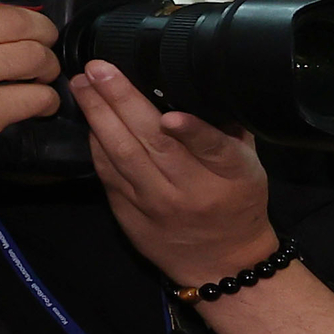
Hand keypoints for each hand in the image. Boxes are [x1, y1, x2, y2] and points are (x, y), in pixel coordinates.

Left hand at [74, 68, 277, 289]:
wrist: (221, 263)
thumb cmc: (238, 204)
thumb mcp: (250, 168)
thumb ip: (229, 132)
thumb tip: (199, 84)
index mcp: (232, 177)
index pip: (215, 150)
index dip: (193, 132)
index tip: (171, 115)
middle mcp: (192, 191)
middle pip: (155, 144)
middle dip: (123, 101)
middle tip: (99, 70)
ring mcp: (157, 204)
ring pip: (122, 155)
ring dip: (98, 116)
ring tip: (83, 84)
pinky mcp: (130, 214)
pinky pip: (108, 172)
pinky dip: (96, 143)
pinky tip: (89, 118)